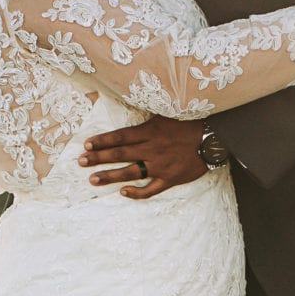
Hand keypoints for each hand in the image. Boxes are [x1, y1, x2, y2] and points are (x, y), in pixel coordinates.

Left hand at [79, 115, 208, 198]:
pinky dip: (137, 192)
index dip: (102, 141)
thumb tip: (130, 103)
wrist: (213, 139)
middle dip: (98, 158)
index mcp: (150, 131)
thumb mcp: (167, 112)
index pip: (120, 137)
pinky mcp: (171, 178)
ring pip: (131, 172)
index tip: (87, 145)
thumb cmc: (190, 123)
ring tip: (93, 179)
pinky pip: (151, 189)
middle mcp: (152, 149)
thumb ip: (148, 115)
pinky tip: (123, 192)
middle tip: (81, 162)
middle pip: (120, 154)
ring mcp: (161, 166)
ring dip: (110, 176)